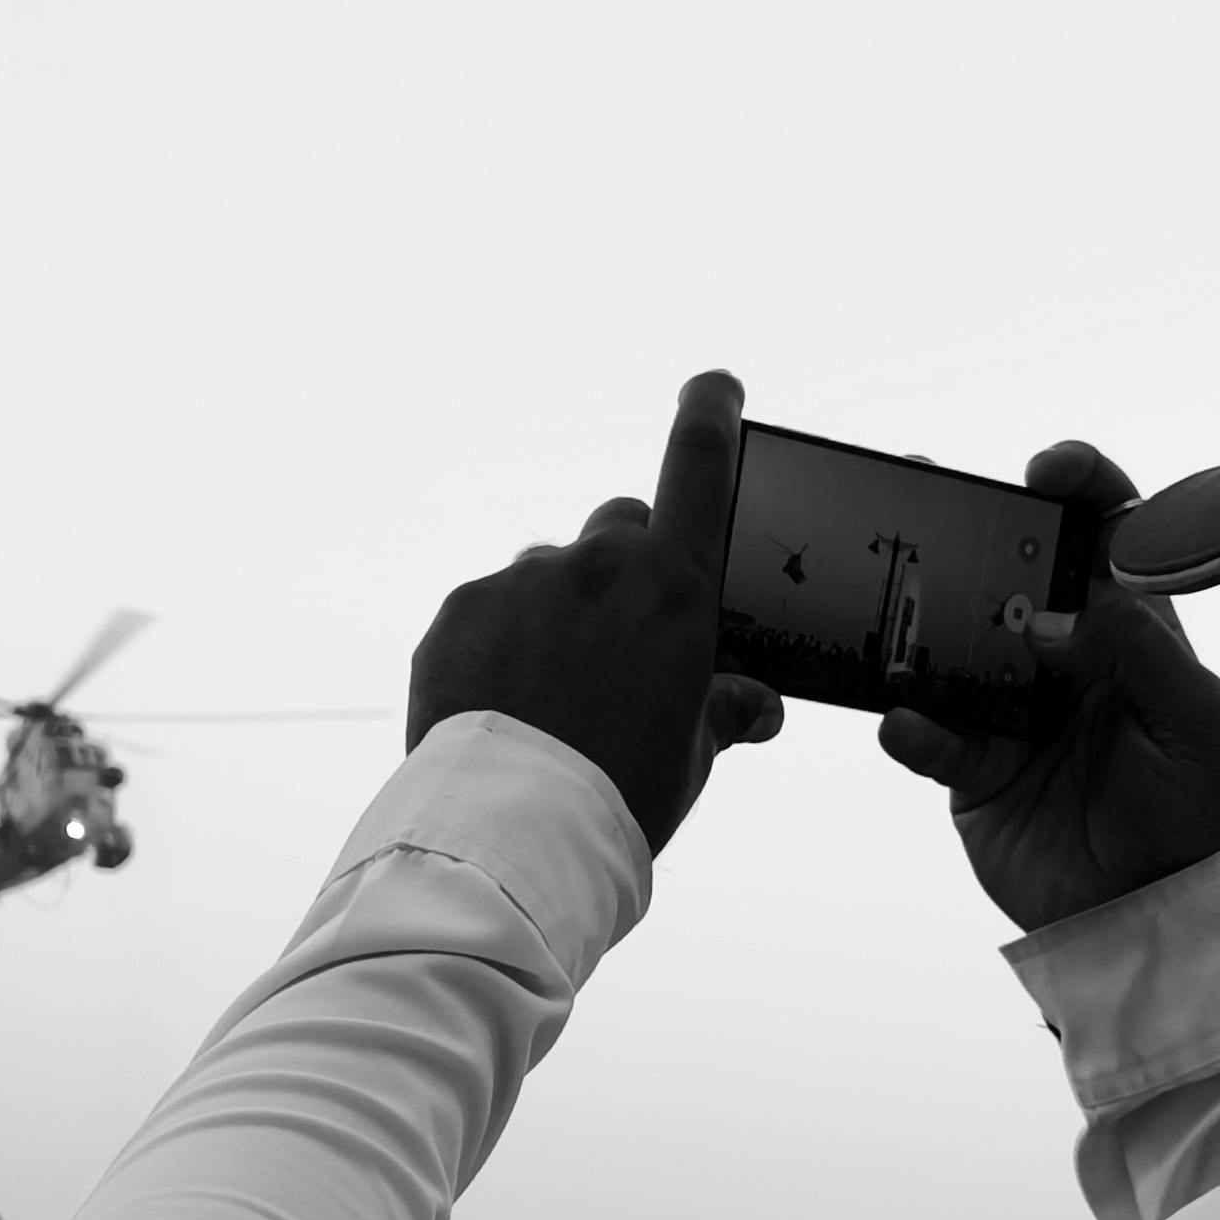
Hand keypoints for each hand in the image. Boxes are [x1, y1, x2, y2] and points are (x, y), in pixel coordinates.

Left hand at [406, 369, 780, 854]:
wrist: (513, 834)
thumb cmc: (619, 796)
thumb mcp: (690, 757)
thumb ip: (722, 711)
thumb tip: (759, 704)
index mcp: (671, 589)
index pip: (697, 466)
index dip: (708, 413)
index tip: (711, 385)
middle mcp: (596, 566)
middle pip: (621, 528)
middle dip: (629, 565)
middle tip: (622, 637)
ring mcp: (521, 583)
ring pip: (550, 576)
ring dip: (558, 613)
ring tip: (551, 697)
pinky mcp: (460, 610)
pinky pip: (491, 610)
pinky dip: (501, 643)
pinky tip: (503, 705)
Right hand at [877, 441, 1219, 931]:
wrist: (1141, 913)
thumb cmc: (1187, 811)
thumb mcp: (1192, 720)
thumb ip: (1138, 652)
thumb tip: (1055, 614)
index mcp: (1132, 630)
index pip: (1108, 535)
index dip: (1082, 488)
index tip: (1049, 467)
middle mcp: (1065, 656)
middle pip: (1013, 570)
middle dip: (973, 526)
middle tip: (932, 493)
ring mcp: (1010, 706)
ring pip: (955, 641)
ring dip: (920, 613)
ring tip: (889, 586)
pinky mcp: (970, 764)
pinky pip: (930, 733)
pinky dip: (913, 726)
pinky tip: (905, 721)